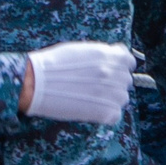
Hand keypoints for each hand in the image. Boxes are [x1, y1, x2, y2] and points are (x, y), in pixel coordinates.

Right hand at [21, 42, 135, 123]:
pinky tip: (90, 110)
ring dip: (110, 99)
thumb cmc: (53, 64)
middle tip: (93, 87)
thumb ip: (101, 54)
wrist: (37, 83)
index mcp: (109, 56)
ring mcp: (112, 93)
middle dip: (113, 83)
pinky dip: (105, 114)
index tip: (109, 71)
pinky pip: (115, 115)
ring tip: (89, 99)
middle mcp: (114, 73)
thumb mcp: (80, 50)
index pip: (128, 61)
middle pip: (125, 81)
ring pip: (122, 98)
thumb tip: (113, 55)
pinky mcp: (106, 112)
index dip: (119, 67)